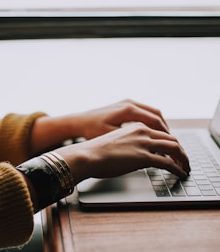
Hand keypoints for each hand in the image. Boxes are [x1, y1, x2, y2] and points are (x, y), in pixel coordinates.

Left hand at [30, 99, 168, 155]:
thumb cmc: (91, 131)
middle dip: (166, 131)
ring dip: (160, 126)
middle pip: (157, 115)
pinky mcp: (124, 106)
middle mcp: (130, 103)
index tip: (172, 146)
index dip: (166, 135)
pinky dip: (151, 122)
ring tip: (164, 140)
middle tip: (172, 144)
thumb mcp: (111, 137)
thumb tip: (149, 148)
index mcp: (128, 110)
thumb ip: (130, 141)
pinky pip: (144, 112)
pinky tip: (151, 133)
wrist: (77, 122)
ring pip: (152, 113)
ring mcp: (127, 103)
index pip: (155, 121)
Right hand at [55, 122, 189, 183]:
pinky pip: (168, 162)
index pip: (160, 132)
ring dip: (183, 158)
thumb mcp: (114, 141)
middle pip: (171, 138)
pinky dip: (177, 168)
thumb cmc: (95, 150)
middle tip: (183, 159)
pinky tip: (180, 173)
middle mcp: (142, 131)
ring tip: (185, 167)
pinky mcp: (143, 157)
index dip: (170, 142)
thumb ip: (128, 144)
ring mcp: (144, 143)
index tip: (173, 150)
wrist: (86, 155)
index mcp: (135, 126)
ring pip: (174, 148)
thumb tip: (133, 154)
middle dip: (180, 150)